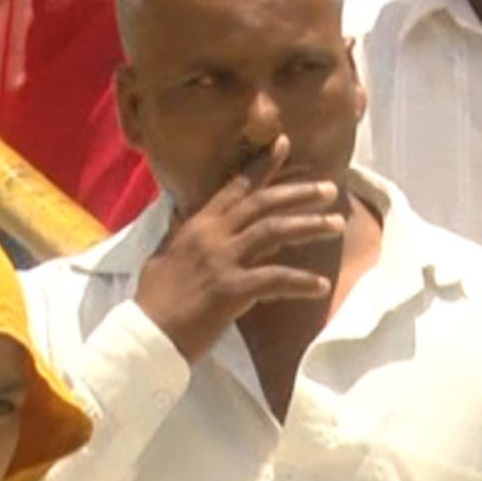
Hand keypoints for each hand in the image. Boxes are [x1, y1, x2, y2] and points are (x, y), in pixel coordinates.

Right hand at [131, 136, 346, 364]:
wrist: (144, 336)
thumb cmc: (154, 301)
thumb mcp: (166, 255)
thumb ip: (186, 234)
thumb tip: (197, 217)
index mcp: (197, 226)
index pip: (234, 187)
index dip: (261, 165)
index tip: (284, 144)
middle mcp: (211, 236)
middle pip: (262, 203)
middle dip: (299, 193)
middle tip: (330, 189)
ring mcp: (221, 261)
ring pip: (274, 231)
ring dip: (309, 226)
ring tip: (337, 225)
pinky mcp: (231, 290)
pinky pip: (275, 279)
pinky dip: (300, 282)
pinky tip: (320, 286)